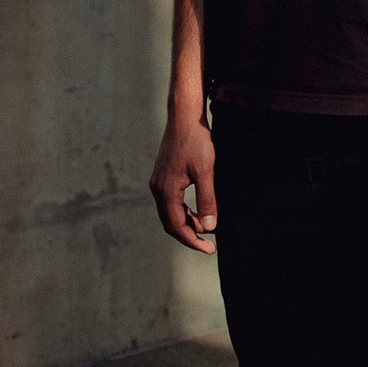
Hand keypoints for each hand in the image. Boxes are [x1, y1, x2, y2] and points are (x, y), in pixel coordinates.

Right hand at [149, 115, 217, 253]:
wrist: (184, 117)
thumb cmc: (196, 141)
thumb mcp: (206, 171)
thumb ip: (206, 200)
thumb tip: (209, 227)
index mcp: (166, 190)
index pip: (176, 226)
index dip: (193, 241)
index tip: (210, 249)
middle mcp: (158, 188)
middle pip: (170, 223)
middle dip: (189, 236)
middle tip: (209, 245)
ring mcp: (158, 182)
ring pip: (170, 213)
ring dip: (187, 223)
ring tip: (206, 228)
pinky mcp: (163, 176)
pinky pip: (171, 202)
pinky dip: (183, 211)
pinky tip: (197, 211)